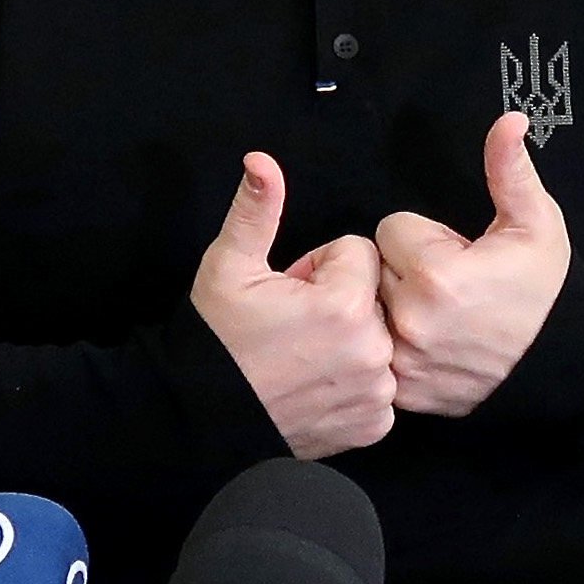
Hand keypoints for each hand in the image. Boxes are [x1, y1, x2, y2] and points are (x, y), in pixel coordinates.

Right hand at [190, 153, 396, 458]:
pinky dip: (355, 386)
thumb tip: (261, 159)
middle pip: (372, 297)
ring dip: (350, 343)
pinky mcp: (375, 423)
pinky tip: (317, 387)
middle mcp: (373, 348)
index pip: (357, 254)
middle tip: (293, 325)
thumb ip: (257, 209)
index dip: (319, 267)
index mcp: (345, 302)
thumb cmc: (216, 338)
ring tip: (302, 356)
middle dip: (338, 303)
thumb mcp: (229, 265)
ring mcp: (377, 391)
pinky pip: (380, 386)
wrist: (203, 417)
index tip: (289, 292)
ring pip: (378, 339)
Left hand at [375, 112, 571, 417]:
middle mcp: (412, 320)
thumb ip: (509, 169)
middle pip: (376, 270)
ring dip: (397, 307)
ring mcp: (406, 361)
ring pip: (373, 311)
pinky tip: (434, 344)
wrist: (560, 364)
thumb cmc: (545, 289)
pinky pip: (378, 351)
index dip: (424, 236)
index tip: (455, 254)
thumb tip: (510, 118)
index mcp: (437, 273)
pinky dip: (398, 347)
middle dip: (406, 270)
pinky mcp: (405, 390)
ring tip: (442, 314)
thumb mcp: (534, 222)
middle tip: (450, 285)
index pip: (391, 229)